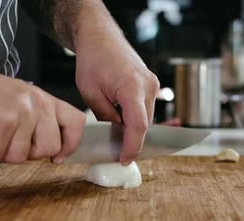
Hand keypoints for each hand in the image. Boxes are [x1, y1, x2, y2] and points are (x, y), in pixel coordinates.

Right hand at [0, 58, 85, 163]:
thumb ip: (38, 119)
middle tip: (6, 142)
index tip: (58, 157)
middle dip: (27, 153)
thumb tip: (53, 149)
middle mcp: (36, 105)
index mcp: (43, 98)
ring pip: (20, 157)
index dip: (70, 144)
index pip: (76, 122)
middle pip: (49, 148)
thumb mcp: (19, 98)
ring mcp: (19, 115)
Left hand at [73, 1, 158, 164]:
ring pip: (147, 118)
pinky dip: (135, 117)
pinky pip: (146, 108)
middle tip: (114, 150)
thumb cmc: (93, 60)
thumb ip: (106, 117)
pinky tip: (122, 118)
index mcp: (132, 87)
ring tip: (114, 130)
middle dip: (131, 139)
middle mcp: (148, 86)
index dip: (132, 146)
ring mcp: (152, 84)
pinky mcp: (151, 84)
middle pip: (144, 124)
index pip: (138, 125)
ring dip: (133, 127)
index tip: (124, 159)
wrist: (100, 37)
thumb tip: (116, 133)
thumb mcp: (91, 93)